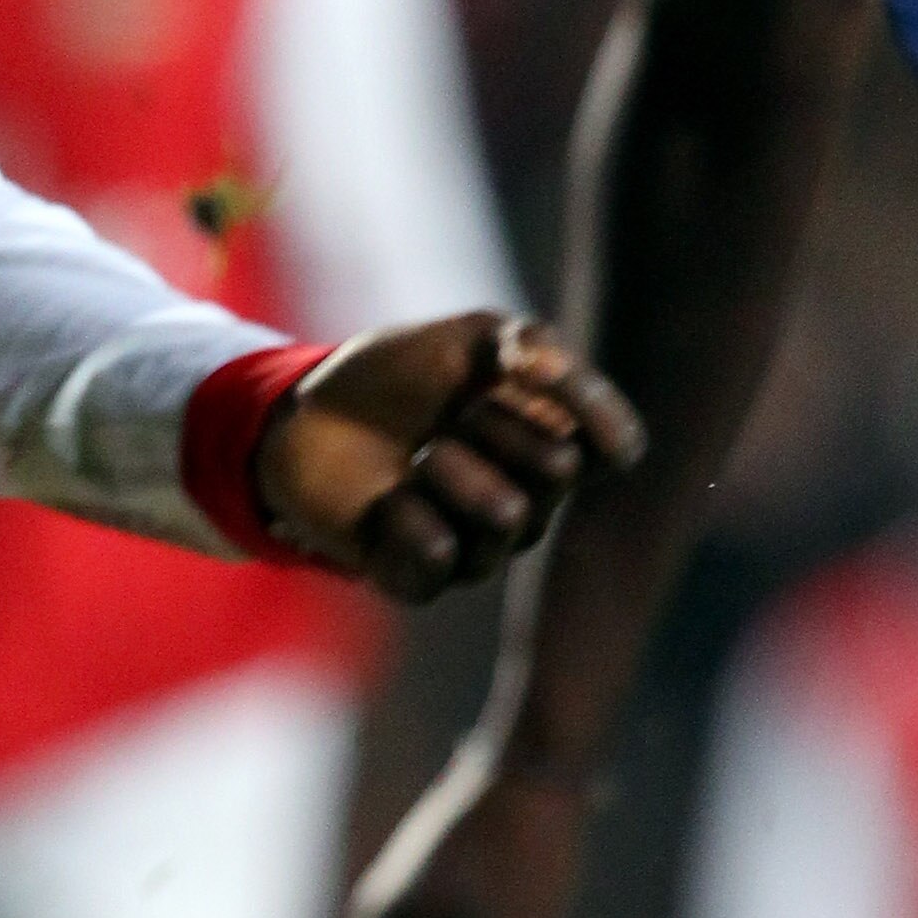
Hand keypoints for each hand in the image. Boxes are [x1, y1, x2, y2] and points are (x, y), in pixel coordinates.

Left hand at [253, 314, 643, 605]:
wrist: (303, 416)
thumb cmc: (395, 377)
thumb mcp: (469, 338)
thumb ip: (530, 345)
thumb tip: (563, 372)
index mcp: (550, 445)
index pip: (614, 448)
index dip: (583, 407)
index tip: (525, 371)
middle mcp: (528, 505)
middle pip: (558, 471)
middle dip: (497, 425)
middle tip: (453, 415)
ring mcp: (479, 548)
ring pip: (509, 516)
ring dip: (453, 467)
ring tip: (419, 455)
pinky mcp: (421, 580)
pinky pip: (442, 556)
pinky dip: (406, 512)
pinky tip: (386, 498)